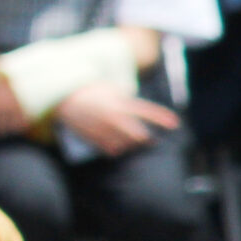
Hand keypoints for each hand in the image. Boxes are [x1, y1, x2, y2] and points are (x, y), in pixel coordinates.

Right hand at [54, 80, 178, 156]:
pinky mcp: (94, 137)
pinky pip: (111, 149)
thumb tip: (141, 115)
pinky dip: (116, 148)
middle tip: (146, 138)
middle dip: (144, 137)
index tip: (175, 124)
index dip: (162, 118)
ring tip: (125, 138)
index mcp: (120, 103)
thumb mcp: (111, 91)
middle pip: (139, 135)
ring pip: (126, 145)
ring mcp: (104, 129)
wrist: (65, 97)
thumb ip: (126, 102)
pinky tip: (114, 143)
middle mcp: (114, 117)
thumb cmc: (91, 92)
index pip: (147, 111)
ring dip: (129, 144)